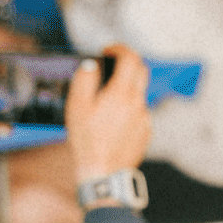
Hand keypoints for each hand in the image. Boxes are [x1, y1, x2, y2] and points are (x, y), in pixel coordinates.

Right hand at [65, 45, 150, 183]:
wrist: (103, 173)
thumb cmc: (88, 141)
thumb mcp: (77, 107)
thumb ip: (84, 80)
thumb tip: (91, 64)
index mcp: (122, 93)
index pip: (131, 58)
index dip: (120, 49)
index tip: (109, 50)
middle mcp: (138, 102)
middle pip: (141, 70)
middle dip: (128, 62)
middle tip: (112, 66)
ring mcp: (144, 117)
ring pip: (140, 92)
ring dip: (127, 88)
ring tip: (106, 102)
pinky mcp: (145, 130)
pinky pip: (140, 112)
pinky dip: (129, 108)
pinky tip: (113, 121)